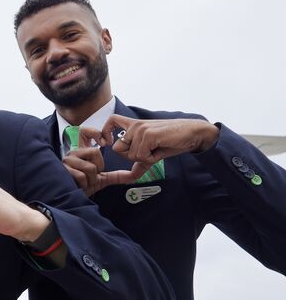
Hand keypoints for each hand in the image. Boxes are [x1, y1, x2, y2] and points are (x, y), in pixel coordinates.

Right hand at [63, 127, 147, 195]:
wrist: (71, 197)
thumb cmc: (84, 185)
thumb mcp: (102, 178)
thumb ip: (117, 175)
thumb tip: (134, 175)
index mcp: (81, 151)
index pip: (85, 131)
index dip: (95, 133)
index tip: (105, 143)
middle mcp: (73, 153)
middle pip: (94, 151)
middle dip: (99, 167)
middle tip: (93, 174)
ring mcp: (67, 161)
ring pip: (90, 166)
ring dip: (92, 178)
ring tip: (85, 181)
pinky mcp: (64, 170)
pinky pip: (82, 176)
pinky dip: (85, 184)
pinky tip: (80, 185)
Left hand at [95, 115, 218, 163]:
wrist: (193, 134)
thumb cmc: (173, 141)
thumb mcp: (153, 152)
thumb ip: (140, 161)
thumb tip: (130, 178)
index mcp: (134, 125)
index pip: (111, 121)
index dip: (105, 132)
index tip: (107, 142)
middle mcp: (135, 125)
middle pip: (118, 149)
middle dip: (133, 156)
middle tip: (150, 151)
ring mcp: (140, 129)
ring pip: (130, 155)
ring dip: (146, 158)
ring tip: (158, 148)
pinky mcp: (148, 134)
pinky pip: (140, 156)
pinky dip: (151, 158)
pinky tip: (160, 148)